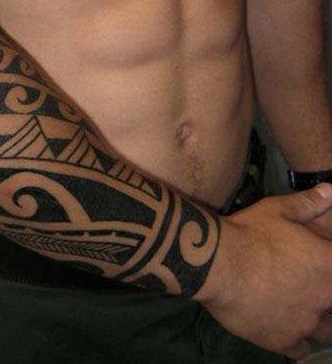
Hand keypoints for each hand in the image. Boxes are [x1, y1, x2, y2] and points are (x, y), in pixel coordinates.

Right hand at [193, 184, 331, 360]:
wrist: (219, 264)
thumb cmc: (250, 232)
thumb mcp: (277, 210)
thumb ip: (306, 203)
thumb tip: (329, 191)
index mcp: (328, 263)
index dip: (329, 265)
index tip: (321, 267)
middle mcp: (324, 296)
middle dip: (328, 297)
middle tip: (310, 287)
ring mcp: (305, 322)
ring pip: (326, 331)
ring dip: (319, 321)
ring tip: (301, 309)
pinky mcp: (284, 341)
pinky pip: (301, 348)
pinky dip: (297, 339)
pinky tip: (285, 327)